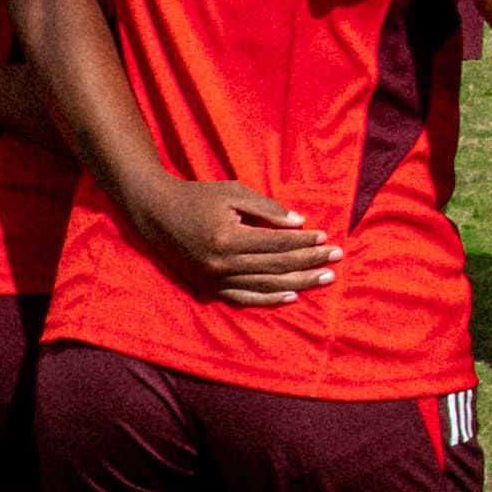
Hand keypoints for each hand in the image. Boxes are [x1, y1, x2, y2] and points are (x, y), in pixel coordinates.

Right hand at [131, 171, 334, 303]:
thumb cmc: (197, 197)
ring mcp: (215, 280)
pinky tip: (292, 296)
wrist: (155, 213)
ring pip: (266, 285)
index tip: (325, 237)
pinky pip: (244, 298)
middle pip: (276, 265)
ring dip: (298, 282)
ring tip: (324, 278)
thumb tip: (299, 223)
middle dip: (309, 261)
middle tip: (336, 258)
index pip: (277, 243)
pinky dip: (269, 299)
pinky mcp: (209, 288)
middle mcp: (222, 264)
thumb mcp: (232, 192)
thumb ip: (266, 209)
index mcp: (229, 238)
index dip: (303, 241)